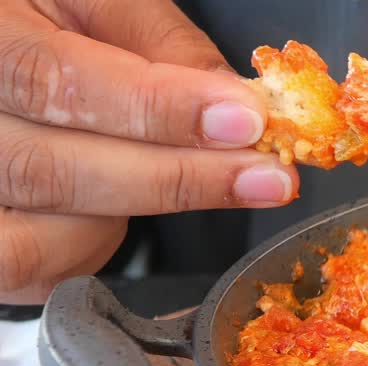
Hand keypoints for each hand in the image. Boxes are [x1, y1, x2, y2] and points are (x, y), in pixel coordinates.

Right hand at [0, 0, 299, 303]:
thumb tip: (238, 104)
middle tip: (264, 176)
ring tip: (186, 178)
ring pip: (40, 237)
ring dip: (133, 215)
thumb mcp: (90, 0)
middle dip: (177, 178)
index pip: (54, 81)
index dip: (155, 109)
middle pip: (51, 171)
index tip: (242, 121)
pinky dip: (91, 247)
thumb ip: (158, 44)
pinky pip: (37, 268)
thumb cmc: (35, 15)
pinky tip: (118, 209)